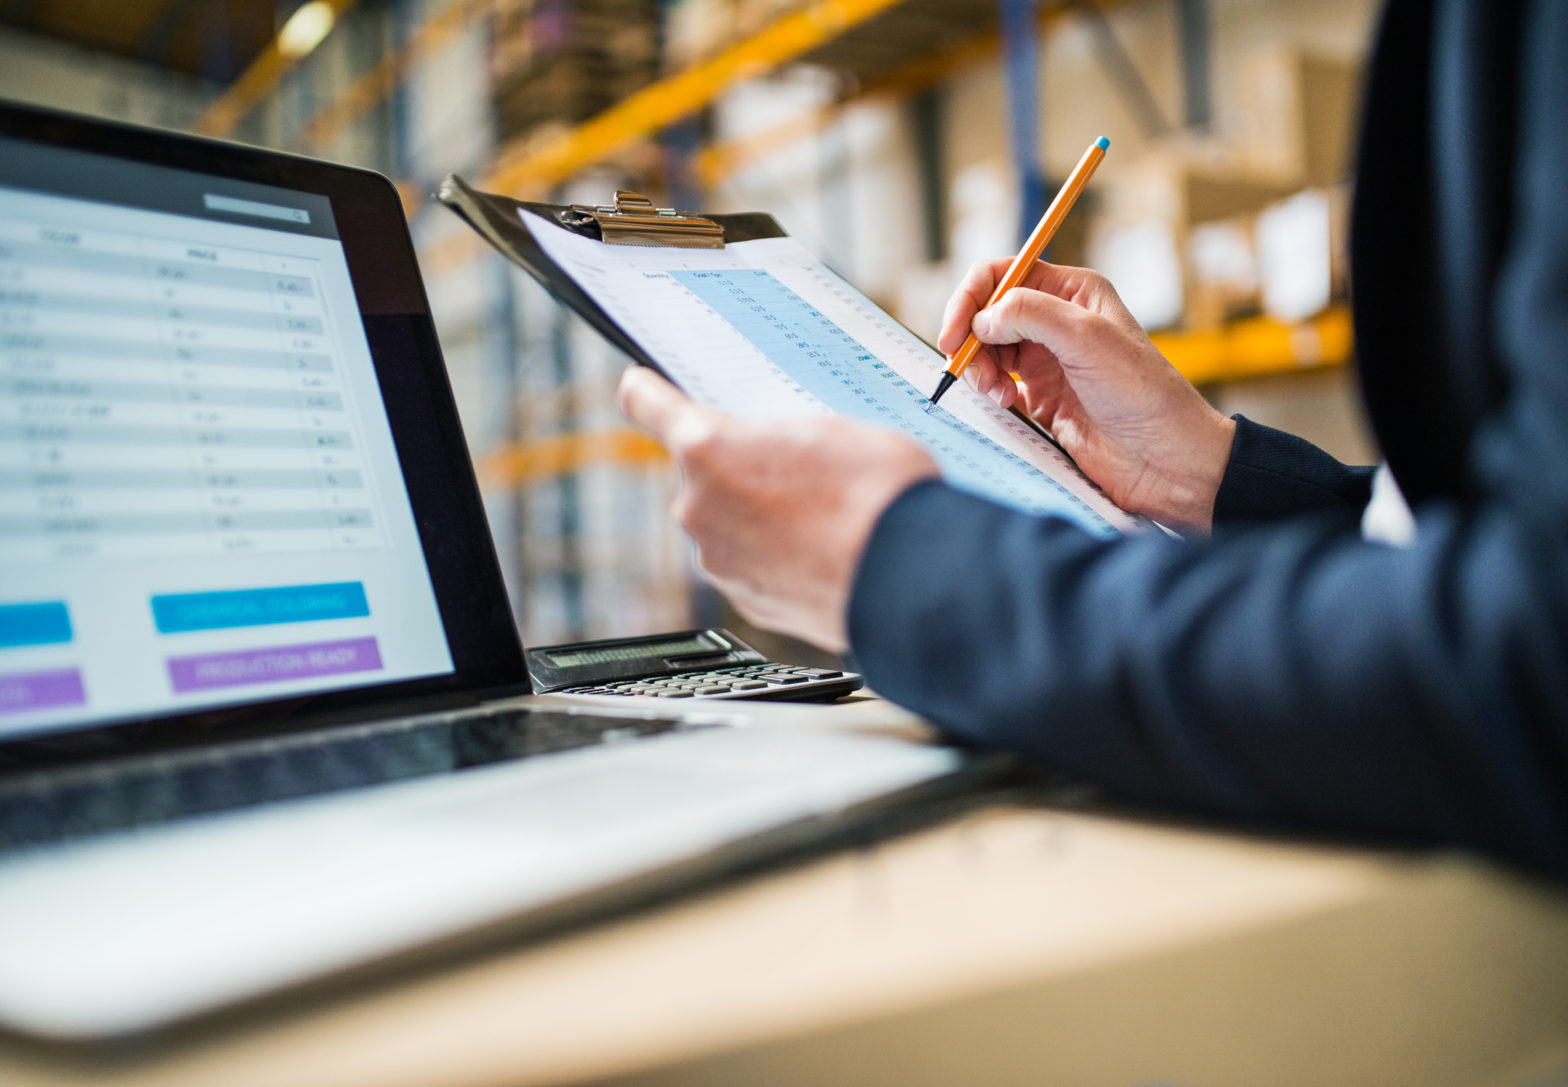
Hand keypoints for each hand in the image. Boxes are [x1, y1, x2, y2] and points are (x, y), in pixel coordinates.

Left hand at [618, 368, 938, 650]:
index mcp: (707, 447)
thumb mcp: (830, 429)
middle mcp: (698, 506)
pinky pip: (753, 564)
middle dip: (739, 468)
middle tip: (797, 465)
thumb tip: (776, 448)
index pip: (648, 403)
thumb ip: (779, 434)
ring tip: (825, 513)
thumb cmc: (879, 494)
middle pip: (702, 472)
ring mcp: (718, 560)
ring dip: (762, 516)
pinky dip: (779, 557)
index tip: (641, 388)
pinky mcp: (746, 600)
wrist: (912, 578)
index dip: (647, 391)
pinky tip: (825, 550)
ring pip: (729, 523)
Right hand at [938, 260, 1235, 532]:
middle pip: (988, 314)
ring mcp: (1047, 361)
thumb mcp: (1087, 338)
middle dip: (972, 338)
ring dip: (980, 369)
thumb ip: (1030, 314)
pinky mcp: (1040, 399)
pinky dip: (989, 392)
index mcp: (1072, 293)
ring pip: (987, 351)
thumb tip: (981, 319)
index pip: (1004, 274)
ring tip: (996, 393)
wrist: (1165, 459)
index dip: (972, 297)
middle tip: (965, 365)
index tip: (956, 331)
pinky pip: (996, 386)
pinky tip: (1004, 404)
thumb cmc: (1143, 393)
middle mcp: (1057, 322)